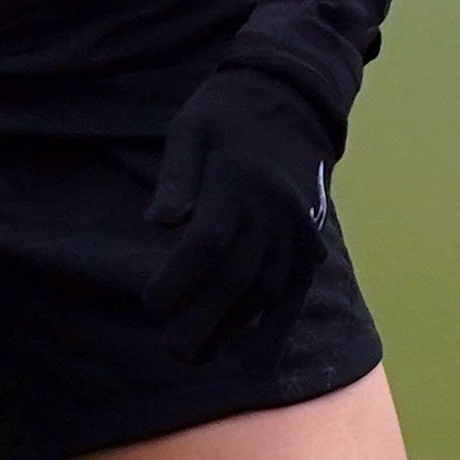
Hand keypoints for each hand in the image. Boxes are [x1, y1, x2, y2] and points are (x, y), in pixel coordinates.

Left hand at [142, 64, 340, 357]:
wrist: (293, 97)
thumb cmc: (227, 113)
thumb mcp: (191, 128)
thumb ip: (177, 177)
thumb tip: (158, 222)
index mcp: (238, 183)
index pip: (207, 244)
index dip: (178, 281)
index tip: (150, 304)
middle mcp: (273, 212)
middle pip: (236, 277)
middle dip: (202, 321)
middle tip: (172, 352)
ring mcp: (296, 230)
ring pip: (266, 291)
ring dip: (234, 329)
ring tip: (200, 356)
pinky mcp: (309, 242)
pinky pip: (296, 292)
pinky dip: (278, 329)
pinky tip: (255, 363)